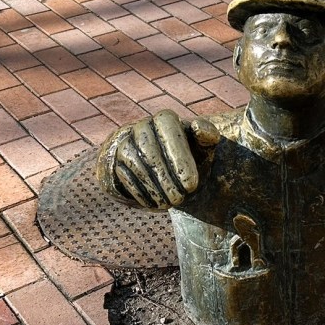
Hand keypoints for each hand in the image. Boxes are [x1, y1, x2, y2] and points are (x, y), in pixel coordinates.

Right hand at [96, 109, 219, 209]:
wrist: (174, 169)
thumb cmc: (194, 155)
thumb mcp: (206, 146)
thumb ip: (208, 136)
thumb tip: (198, 128)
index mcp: (165, 119)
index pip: (168, 132)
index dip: (179, 158)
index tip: (191, 184)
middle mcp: (142, 127)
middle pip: (149, 150)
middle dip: (165, 178)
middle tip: (181, 198)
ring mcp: (126, 144)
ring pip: (134, 163)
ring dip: (153, 187)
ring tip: (171, 203)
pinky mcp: (116, 163)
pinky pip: (123, 176)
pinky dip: (140, 193)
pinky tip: (155, 205)